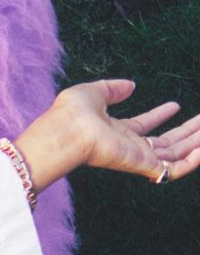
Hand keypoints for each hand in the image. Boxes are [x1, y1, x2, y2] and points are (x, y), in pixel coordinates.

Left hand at [56, 79, 199, 183]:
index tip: (175, 105)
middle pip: (164, 141)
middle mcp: (128, 146)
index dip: (159, 115)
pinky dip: (194, 161)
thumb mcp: (94, 92)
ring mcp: (137, 157)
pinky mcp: (144, 166)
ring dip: (196, 142)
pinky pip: (175, 169)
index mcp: (114, 131)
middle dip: (186, 131)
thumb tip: (131, 85)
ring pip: (175, 153)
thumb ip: (112, 88)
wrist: (68, 130)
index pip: (142, 125)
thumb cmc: (73, 112)